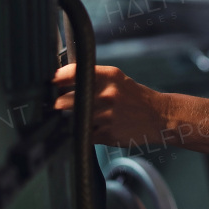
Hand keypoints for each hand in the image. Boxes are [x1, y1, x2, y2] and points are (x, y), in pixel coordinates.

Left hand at [53, 63, 167, 148]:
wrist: (158, 116)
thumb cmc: (134, 97)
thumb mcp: (116, 78)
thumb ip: (91, 76)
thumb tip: (59, 79)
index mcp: (108, 76)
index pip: (72, 73)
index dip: (55, 80)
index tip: (49, 85)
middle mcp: (107, 95)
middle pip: (64, 101)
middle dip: (57, 105)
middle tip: (56, 106)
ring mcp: (107, 116)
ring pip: (72, 120)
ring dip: (69, 121)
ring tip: (77, 117)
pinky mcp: (107, 134)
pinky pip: (84, 135)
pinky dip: (83, 133)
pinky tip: (92, 128)